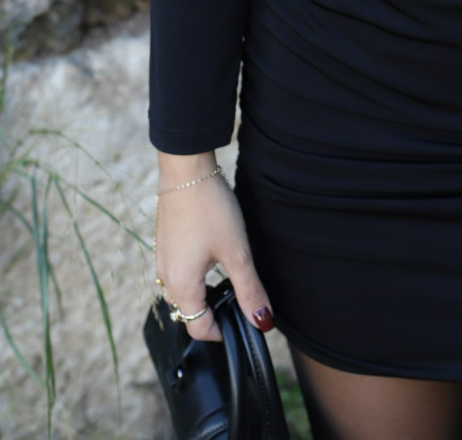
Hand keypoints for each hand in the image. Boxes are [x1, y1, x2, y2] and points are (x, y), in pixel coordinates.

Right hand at [155, 151, 274, 341]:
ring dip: (202, 293)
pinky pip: (176, 272)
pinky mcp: (163, 242)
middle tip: (239, 298)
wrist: (186, 168)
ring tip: (227, 276)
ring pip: (180, 291)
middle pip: (187, 312)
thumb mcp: (237, 252)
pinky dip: (193, 275)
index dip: (222, 331)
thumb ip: (249, 290)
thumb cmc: (210, 208)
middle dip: (212, 313)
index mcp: (181, 286)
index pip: (197, 328)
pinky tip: (211, 255)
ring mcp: (161, 258)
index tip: (243, 321)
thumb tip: (262, 322)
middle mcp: (165, 276)